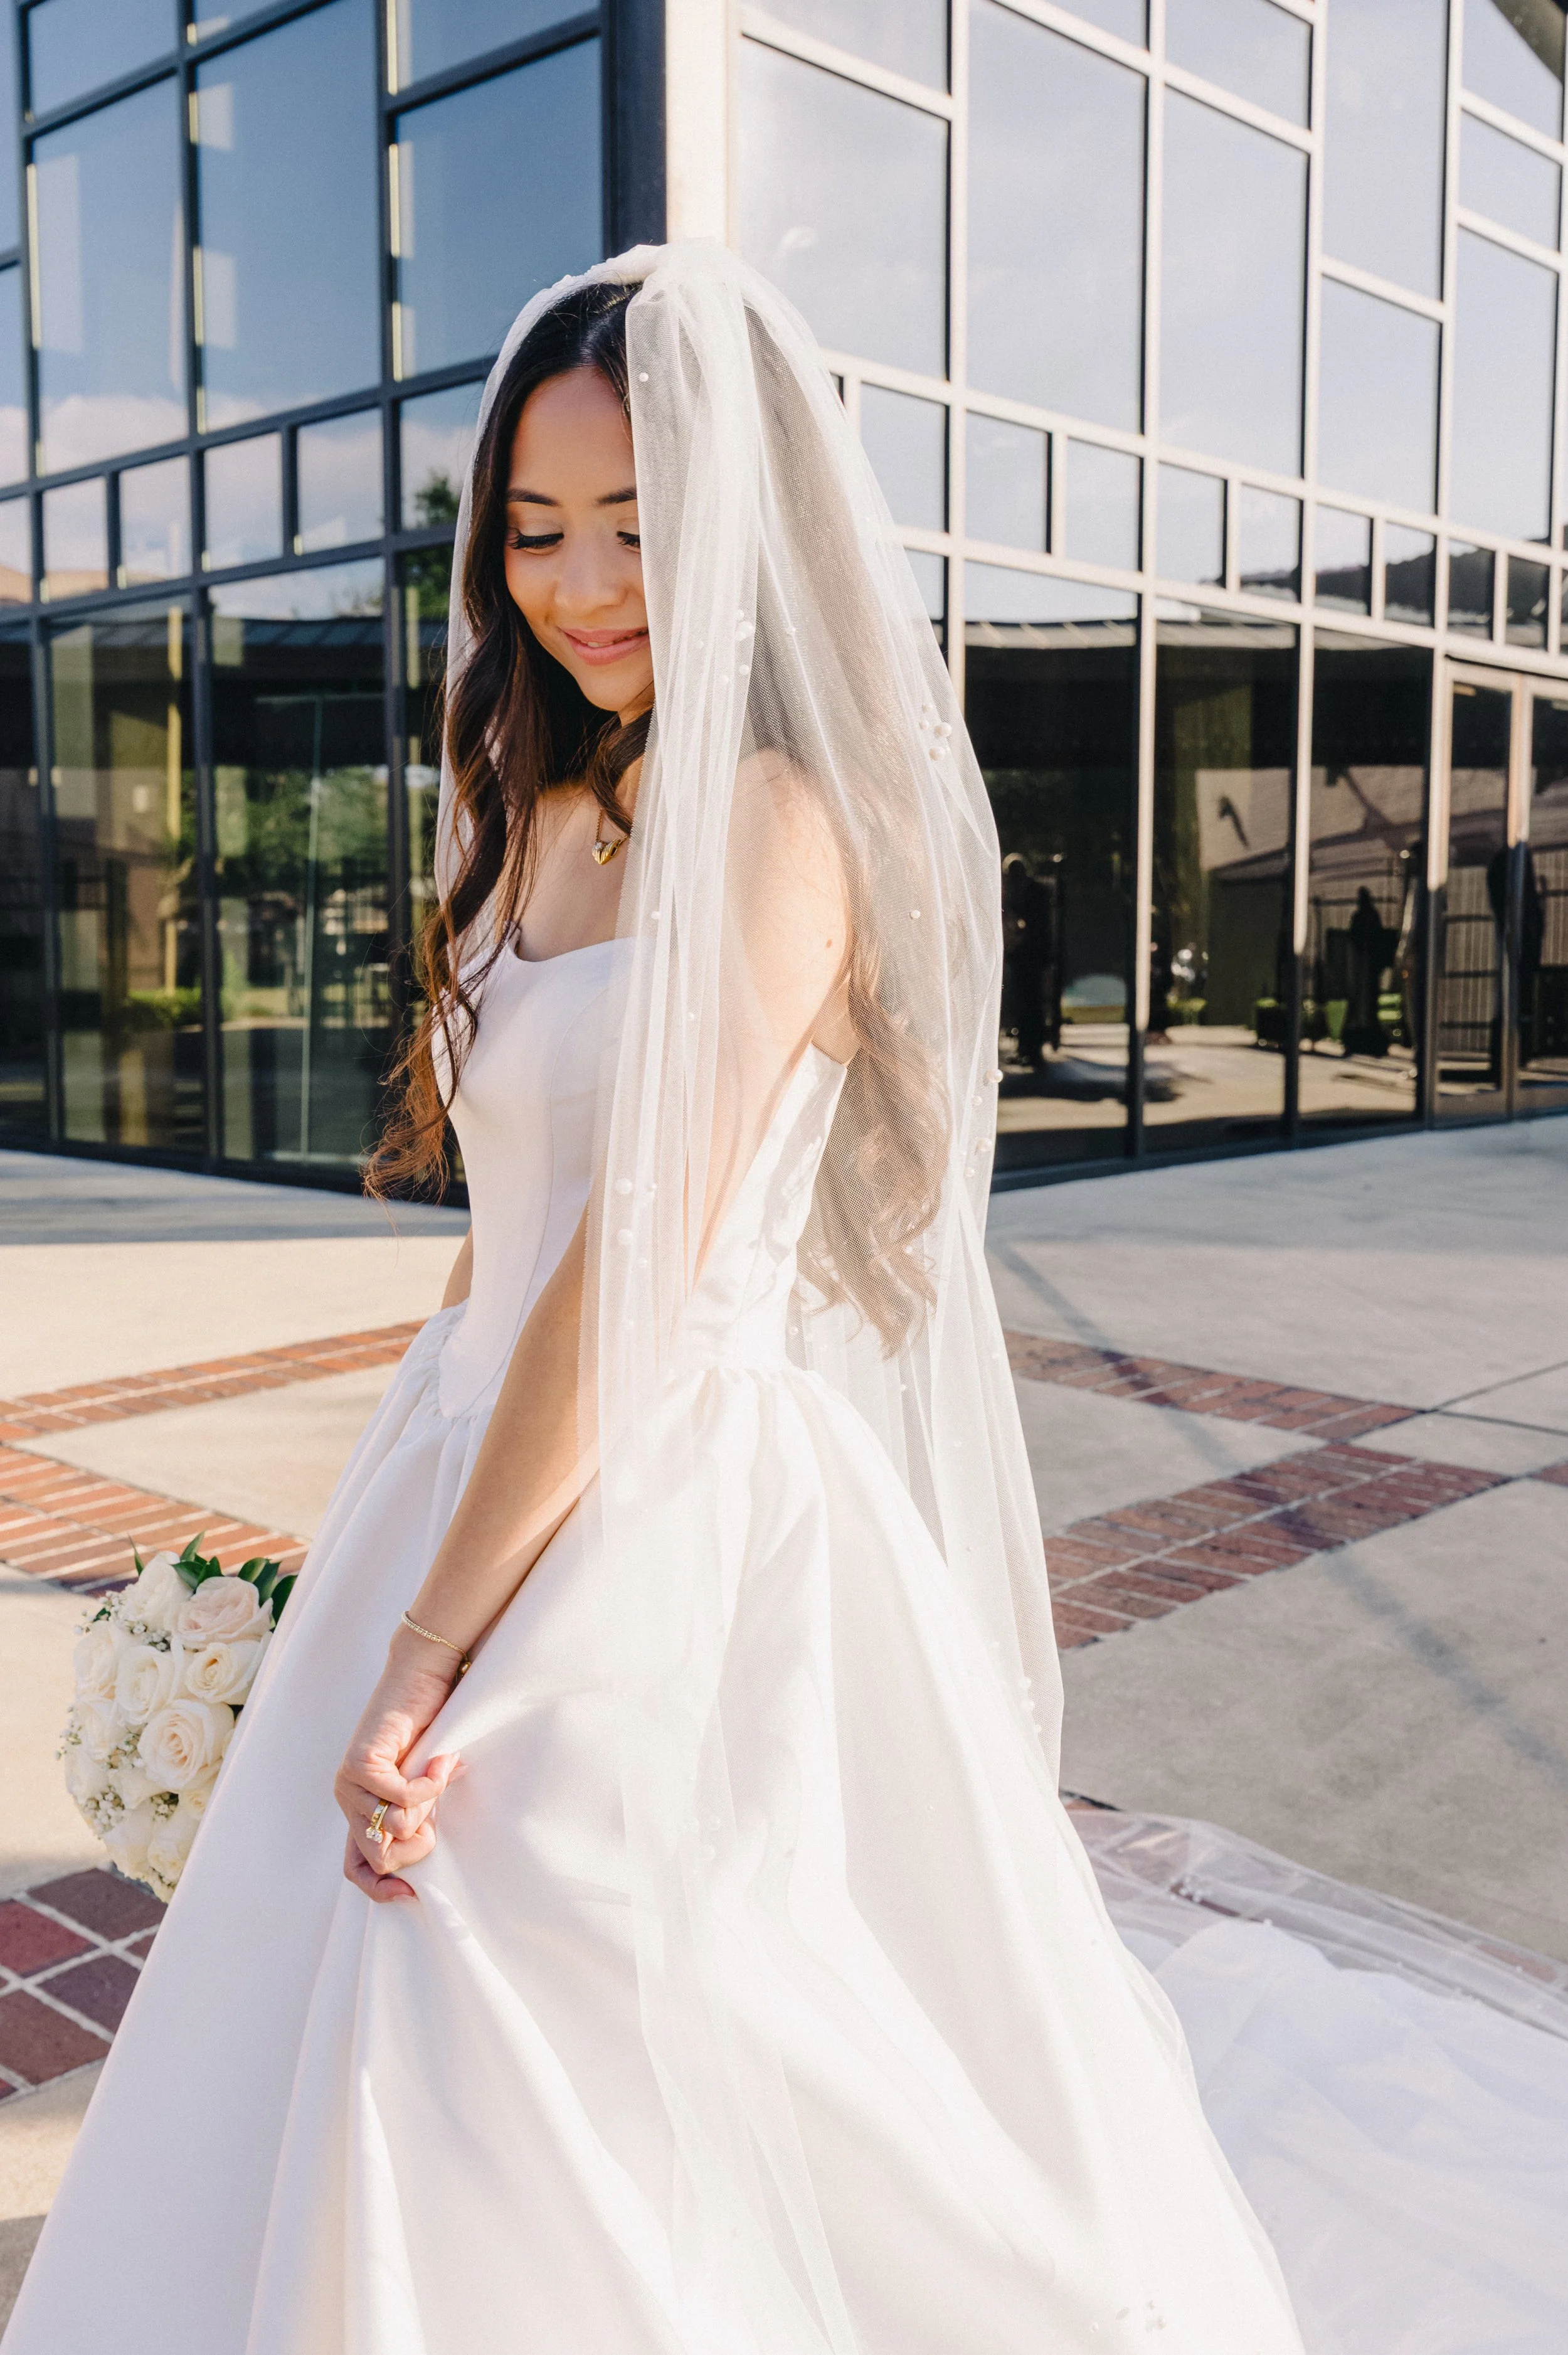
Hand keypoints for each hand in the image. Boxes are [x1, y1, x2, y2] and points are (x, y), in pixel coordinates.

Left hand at [335, 1628, 466, 1903]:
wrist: (420, 1676)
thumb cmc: (428, 1728)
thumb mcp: (421, 1784)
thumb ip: (415, 1815)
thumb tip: (420, 1857)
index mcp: (359, 1809)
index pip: (356, 1869)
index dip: (381, 1889)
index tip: (413, 1893)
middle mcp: (347, 1799)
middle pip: (381, 1857)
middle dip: (420, 1842)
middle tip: (438, 1807)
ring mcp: (349, 1782)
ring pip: (395, 1829)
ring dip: (429, 1806)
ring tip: (439, 1774)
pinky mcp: (360, 1764)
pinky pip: (402, 1799)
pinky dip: (431, 1785)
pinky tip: (442, 1762)